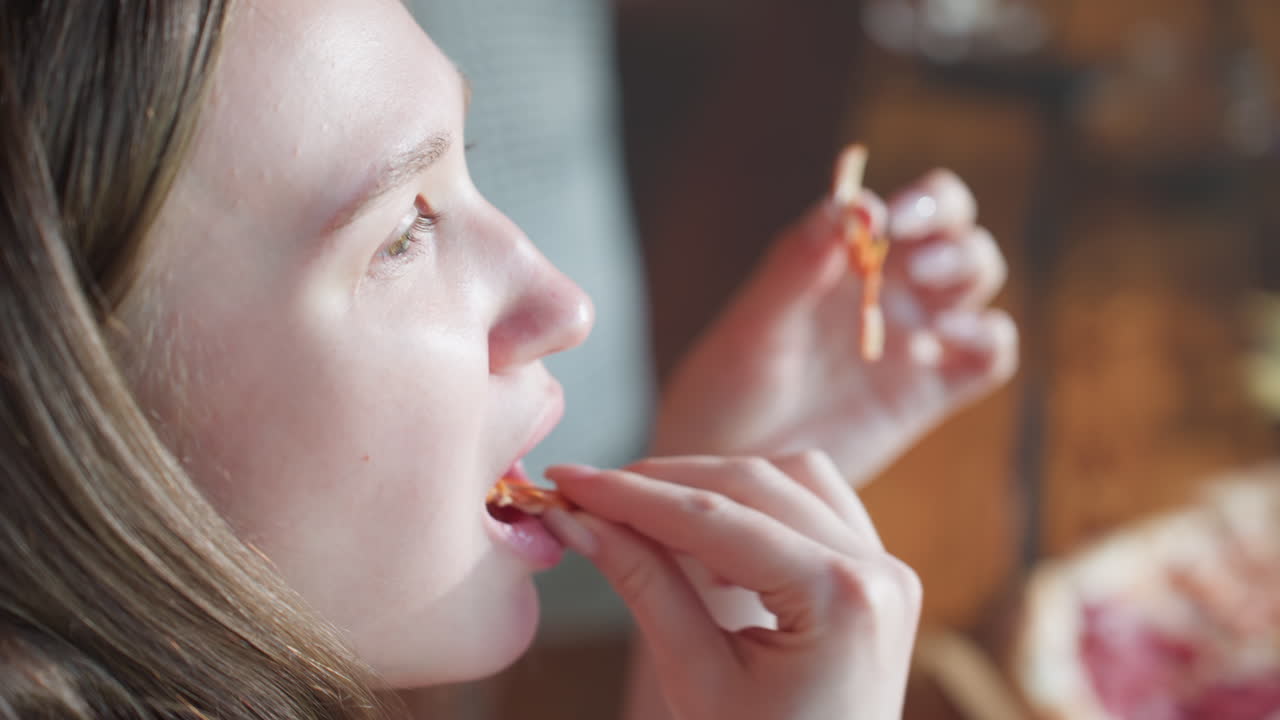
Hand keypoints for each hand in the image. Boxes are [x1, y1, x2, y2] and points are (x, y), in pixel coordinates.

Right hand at [545, 452, 921, 719]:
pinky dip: (756, 507)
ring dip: (715, 485)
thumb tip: (578, 521)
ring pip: (791, 478)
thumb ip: (644, 585)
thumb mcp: (697, 680)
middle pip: (755, 483)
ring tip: (646, 517)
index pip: (716, 519)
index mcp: (842, 598)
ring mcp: (887, 569)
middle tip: (590, 494)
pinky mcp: (877, 574)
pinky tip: (707, 538)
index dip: (631, 495)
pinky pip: (814, 507)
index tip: (569, 482)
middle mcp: (878, 570)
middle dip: (665, 483)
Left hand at [652, 167, 1017, 484]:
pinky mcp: (926, 393)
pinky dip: (989, 340)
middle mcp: (887, 289)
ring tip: (925, 296)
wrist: (728, 463)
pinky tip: (948, 342)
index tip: (888, 221)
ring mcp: (912, 339)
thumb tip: (846, 207)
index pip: (908, 207)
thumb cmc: (727, 385)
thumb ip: (796, 267)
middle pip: (955, 233)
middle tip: (914, 264)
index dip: (915, 203)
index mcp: (845, 259)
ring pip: (976, 282)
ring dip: (967, 273)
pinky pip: (987, 357)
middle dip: (950, 231)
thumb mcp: (755, 326)